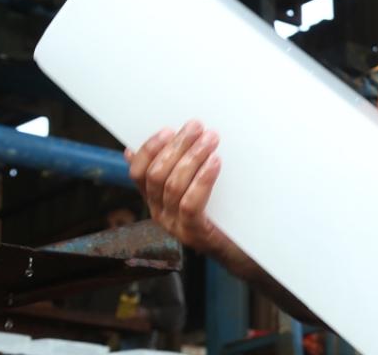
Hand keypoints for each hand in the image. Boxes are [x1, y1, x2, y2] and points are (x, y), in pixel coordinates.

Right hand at [125, 121, 235, 259]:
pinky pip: (191, 203)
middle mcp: (159, 214)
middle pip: (156, 174)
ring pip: (173, 186)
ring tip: (210, 139)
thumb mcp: (195, 187)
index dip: (149, 149)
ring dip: (192, 157)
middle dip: (177, 146)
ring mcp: (174, 226)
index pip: (138, 172)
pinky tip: (215, 162)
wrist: (240, 251)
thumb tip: (145, 145)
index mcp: (155, 200)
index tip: (168, 130)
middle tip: (196, 127)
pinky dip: (202, 179)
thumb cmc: (220, 213)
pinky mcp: (194, 234)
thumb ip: (177, 169)